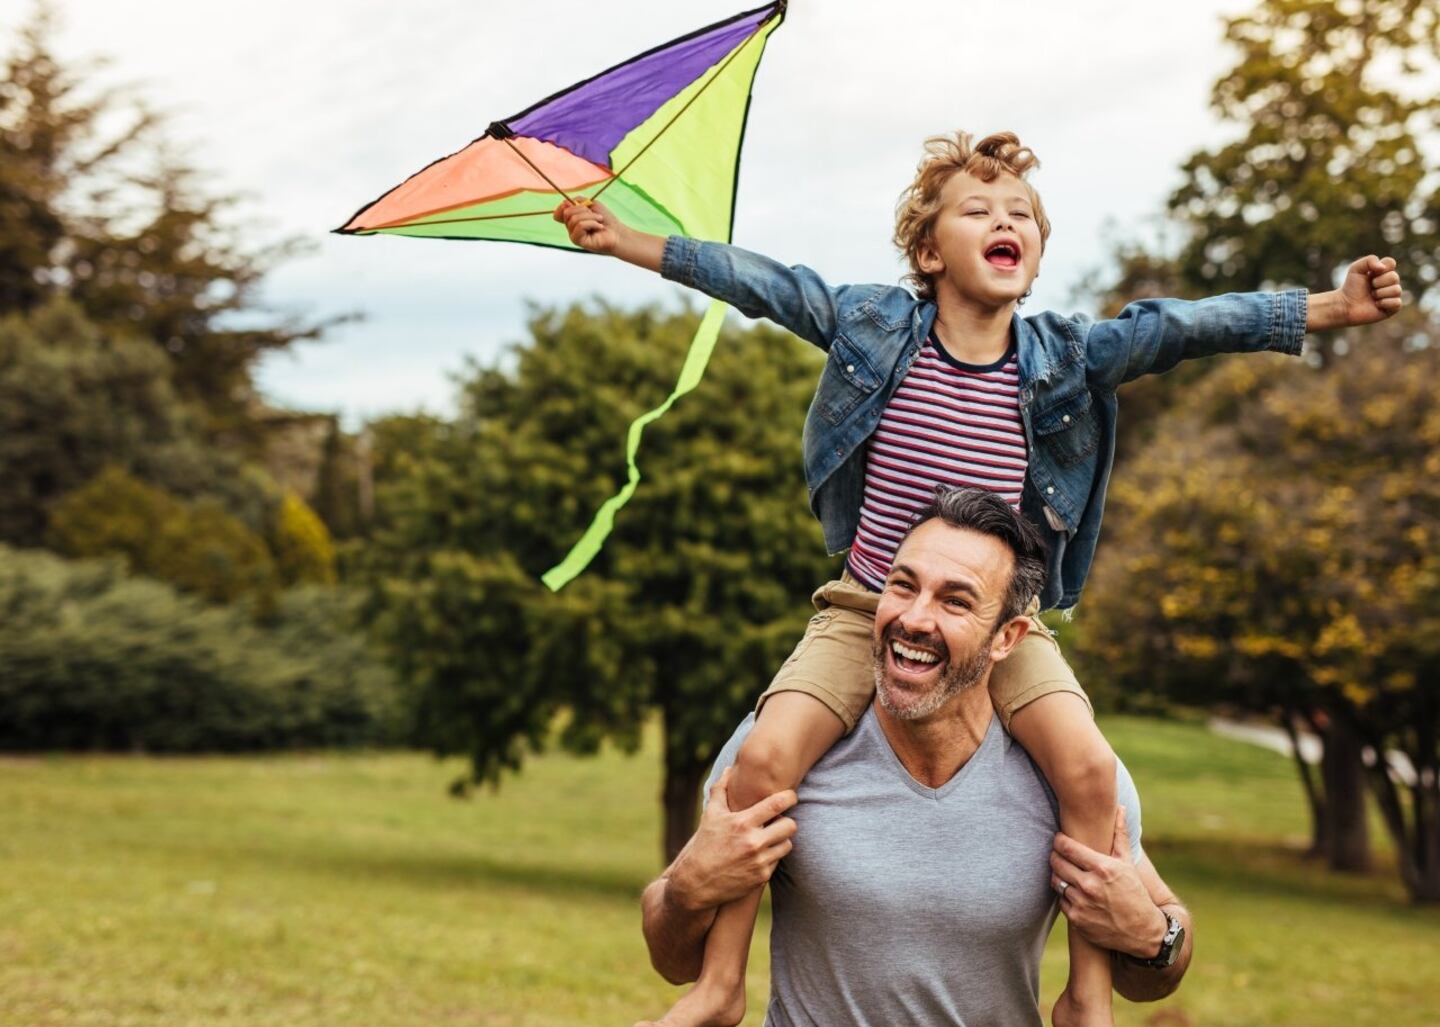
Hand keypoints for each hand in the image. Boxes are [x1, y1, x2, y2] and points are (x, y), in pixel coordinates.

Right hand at [553, 198, 625, 254]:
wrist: (617, 232)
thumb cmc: (606, 219)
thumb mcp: (591, 204)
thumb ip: (577, 201)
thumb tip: (564, 204)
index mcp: (572, 220)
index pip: (559, 212)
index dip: (565, 206)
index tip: (579, 204)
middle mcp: (570, 228)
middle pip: (567, 213)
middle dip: (583, 210)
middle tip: (596, 215)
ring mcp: (573, 235)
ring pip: (574, 219)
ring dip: (590, 217)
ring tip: (599, 221)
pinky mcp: (578, 241)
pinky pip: (580, 226)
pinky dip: (592, 223)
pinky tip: (599, 227)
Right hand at [665, 767, 796, 911]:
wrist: (697, 882)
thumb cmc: (705, 843)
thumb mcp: (710, 814)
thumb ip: (721, 789)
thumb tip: (730, 769)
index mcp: (742, 823)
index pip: (777, 805)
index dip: (789, 797)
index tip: (790, 796)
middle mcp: (753, 842)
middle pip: (790, 825)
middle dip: (786, 821)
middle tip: (778, 820)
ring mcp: (759, 861)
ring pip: (787, 844)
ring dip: (781, 839)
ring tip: (769, 837)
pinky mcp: (762, 877)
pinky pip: (778, 861)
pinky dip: (772, 856)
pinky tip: (760, 854)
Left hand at [1050, 808, 1165, 958]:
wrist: (1142, 931)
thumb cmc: (1134, 892)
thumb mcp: (1128, 864)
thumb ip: (1119, 835)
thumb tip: (1120, 808)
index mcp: (1102, 868)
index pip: (1066, 847)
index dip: (1059, 841)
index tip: (1059, 840)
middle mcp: (1090, 885)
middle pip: (1056, 862)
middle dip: (1055, 856)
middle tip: (1059, 854)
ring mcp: (1082, 903)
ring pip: (1055, 881)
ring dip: (1058, 875)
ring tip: (1066, 872)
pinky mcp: (1077, 919)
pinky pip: (1060, 900)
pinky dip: (1064, 894)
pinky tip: (1073, 891)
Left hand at [1335, 255, 1402, 325]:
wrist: (1345, 305)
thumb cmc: (1350, 287)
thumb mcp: (1356, 268)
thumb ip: (1369, 260)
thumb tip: (1382, 268)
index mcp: (1383, 271)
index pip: (1391, 262)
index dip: (1381, 268)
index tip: (1371, 273)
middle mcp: (1390, 282)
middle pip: (1394, 277)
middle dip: (1378, 282)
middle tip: (1370, 287)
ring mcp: (1392, 295)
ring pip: (1396, 290)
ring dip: (1380, 293)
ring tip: (1372, 296)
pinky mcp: (1392, 308)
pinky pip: (1397, 303)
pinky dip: (1384, 303)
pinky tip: (1376, 304)